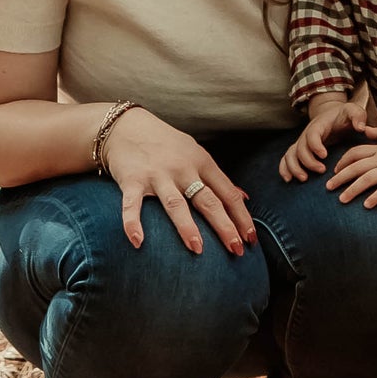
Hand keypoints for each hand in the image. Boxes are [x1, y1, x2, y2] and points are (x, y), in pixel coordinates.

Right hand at [103, 106, 254, 255]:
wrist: (125, 126)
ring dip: (187, 227)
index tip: (251, 239)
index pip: (228, 193)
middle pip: (208, 201)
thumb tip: (243, 197)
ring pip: (176, 204)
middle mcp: (183, 169)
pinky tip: (138, 242)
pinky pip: (132, 205)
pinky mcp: (132, 180)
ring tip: (198, 249)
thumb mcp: (196, 154)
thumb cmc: (166, 144)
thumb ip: (217, 178)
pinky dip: (133, 223)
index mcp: (202, 162)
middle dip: (224, 227)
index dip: (241, 218)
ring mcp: (158, 175)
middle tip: (236, 251)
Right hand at [279, 92, 356, 183]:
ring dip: (294, 167)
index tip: (324, 155)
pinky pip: (287, 159)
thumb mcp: (353, 110)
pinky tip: (289, 180)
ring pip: (290, 155)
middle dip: (308, 161)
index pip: (312, 134)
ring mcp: (301, 143)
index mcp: (319, 125)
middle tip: (322, 170)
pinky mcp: (300, 150)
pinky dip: (284, 169)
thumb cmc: (344, 115)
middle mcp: (306, 134)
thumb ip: (358, 116)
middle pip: (300, 148)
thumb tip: (361, 128)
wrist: (333, 115)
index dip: (315, 145)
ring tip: (304, 179)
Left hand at [325, 131, 376, 208]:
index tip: (334, 171)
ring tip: (341, 200)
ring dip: (353, 189)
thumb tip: (364, 129)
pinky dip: (375, 196)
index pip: (355, 153)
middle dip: (340, 177)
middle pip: (356, 166)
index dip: (342, 162)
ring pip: (367, 178)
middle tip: (328, 188)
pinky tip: (366, 205)